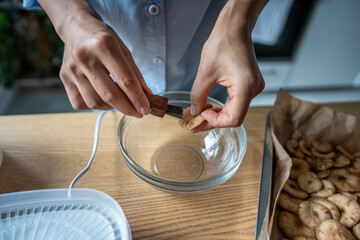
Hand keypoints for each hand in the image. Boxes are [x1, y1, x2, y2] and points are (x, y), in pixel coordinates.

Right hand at [38, 0, 150, 116]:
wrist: (77, 27)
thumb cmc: (103, 38)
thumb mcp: (124, 50)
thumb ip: (135, 74)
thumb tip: (146, 96)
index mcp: (104, 45)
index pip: (125, 80)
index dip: (138, 98)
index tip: (146, 109)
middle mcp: (85, 57)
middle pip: (110, 95)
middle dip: (128, 108)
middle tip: (138, 112)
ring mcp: (72, 69)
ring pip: (95, 102)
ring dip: (112, 108)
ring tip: (120, 102)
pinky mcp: (64, 77)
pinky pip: (80, 103)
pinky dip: (94, 106)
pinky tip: (102, 99)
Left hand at [190, 0, 266, 131]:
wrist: (234, 28)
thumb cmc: (223, 43)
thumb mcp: (205, 72)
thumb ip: (198, 95)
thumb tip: (194, 111)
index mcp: (246, 87)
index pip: (234, 118)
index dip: (215, 121)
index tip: (200, 115)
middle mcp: (254, 89)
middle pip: (234, 117)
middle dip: (213, 121)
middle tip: (194, 124)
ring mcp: (254, 87)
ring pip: (235, 110)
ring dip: (217, 115)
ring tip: (200, 116)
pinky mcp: (250, 84)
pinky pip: (237, 102)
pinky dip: (223, 106)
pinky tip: (211, 107)